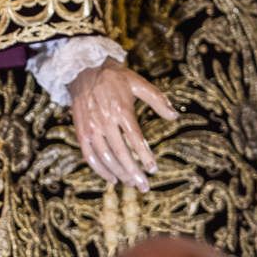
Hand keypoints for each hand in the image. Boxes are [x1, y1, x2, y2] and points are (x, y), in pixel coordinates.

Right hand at [69, 58, 177, 191]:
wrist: (83, 70)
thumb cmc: (114, 77)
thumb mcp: (138, 83)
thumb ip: (158, 100)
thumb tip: (174, 116)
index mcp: (121, 110)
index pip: (135, 139)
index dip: (144, 156)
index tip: (153, 169)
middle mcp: (105, 121)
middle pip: (120, 153)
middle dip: (133, 172)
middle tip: (144, 186)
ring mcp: (91, 128)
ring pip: (105, 157)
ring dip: (119, 173)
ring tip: (131, 183)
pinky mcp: (81, 132)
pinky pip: (90, 156)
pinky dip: (100, 170)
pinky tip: (111, 178)